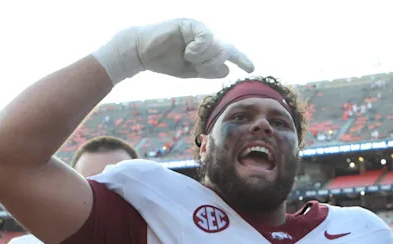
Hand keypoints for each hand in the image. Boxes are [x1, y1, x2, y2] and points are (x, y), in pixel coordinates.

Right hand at [93, 18, 254, 84]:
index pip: (227, 52)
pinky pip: (206, 38)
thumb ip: (208, 70)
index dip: (240, 59)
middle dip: (212, 63)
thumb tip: (227, 70)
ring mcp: (197, 28)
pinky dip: (199, 49)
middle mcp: (203, 35)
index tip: (251, 68)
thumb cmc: (165, 61)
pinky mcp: (189, 23)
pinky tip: (187, 52)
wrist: (141, 53)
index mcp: (205, 47)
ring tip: (187, 57)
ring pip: (215, 46)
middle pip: (223, 51)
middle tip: (195, 65)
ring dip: (203, 58)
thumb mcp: (190, 71)